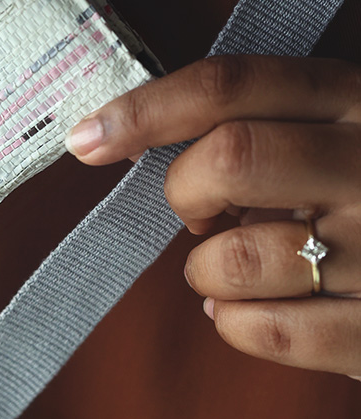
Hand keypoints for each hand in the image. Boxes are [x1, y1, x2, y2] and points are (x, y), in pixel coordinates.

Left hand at [65, 55, 360, 380]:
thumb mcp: (345, 121)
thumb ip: (270, 115)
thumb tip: (142, 137)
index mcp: (358, 99)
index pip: (232, 84)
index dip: (145, 109)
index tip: (85, 137)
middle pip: (230, 160)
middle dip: (184, 191)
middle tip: (196, 211)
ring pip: (240, 257)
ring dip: (207, 268)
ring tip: (230, 264)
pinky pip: (272, 333)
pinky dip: (235, 323)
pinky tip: (246, 310)